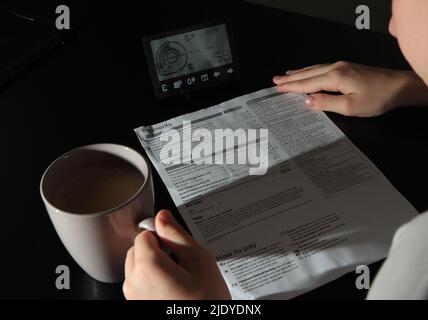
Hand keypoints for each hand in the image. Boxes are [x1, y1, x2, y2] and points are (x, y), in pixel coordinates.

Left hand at [123, 209, 230, 299]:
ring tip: (178, 277)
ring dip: (153, 265)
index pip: (144, 234)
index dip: (161, 235)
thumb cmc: (206, 301)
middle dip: (155, 250)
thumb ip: (177, 235)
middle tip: (180, 261)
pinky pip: (138, 283)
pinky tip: (172, 287)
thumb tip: (162, 217)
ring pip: (136, 266)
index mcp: (148, 266)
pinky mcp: (135, 305)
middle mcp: (133, 282)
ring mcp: (132, 297)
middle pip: (137, 249)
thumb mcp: (199, 261)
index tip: (174, 244)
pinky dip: (151, 280)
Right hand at [273, 61, 427, 116]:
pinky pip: (322, 68)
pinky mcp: (349, 67)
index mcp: (335, 77)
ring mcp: (343, 66)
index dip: (292, 87)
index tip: (277, 88)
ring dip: (300, 73)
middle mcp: (336, 68)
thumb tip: (306, 100)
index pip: (307, 83)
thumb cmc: (377, 99)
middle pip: (308, 73)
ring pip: (315, 68)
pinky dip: (311, 70)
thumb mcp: (350, 107)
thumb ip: (326, 103)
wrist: (400, 87)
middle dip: (291, 78)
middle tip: (275, 81)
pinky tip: (309, 71)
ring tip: (286, 75)